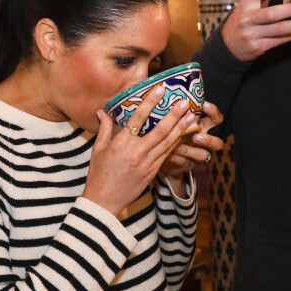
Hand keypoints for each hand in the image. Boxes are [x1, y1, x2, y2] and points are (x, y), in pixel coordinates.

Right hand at [83, 85, 198, 215]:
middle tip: (185, 102)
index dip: (150, 102)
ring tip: (192, 116)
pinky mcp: (153, 172)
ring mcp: (147, 163)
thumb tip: (103, 111)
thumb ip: (105, 128)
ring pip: (168, 142)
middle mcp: (136, 152)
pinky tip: (184, 134)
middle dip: (174, 115)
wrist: (104, 200)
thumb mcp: (98, 149)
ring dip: (181, 128)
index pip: (138, 118)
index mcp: (121, 143)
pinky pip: (167, 155)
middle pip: (160, 130)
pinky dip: (176, 143)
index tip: (160, 90)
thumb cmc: (99, 173)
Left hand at [160, 101, 223, 184]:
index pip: (216, 119)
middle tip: (196, 135)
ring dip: (189, 150)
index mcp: (202, 126)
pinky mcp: (187, 166)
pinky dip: (176, 158)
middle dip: (208, 139)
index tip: (203, 104)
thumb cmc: (165, 129)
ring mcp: (196, 156)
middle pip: (218, 143)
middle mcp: (203, 142)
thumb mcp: (170, 117)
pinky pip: (185, 163)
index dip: (213, 112)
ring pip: (202, 155)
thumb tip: (161, 83)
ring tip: (176, 146)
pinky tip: (167, 154)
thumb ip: (170, 105)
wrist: (158, 154)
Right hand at [222, 0, 290, 61]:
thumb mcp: (249, 5)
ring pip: (277, 29)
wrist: (229, 47)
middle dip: (290, 10)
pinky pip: (278, 41)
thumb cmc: (243, 22)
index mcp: (245, 4)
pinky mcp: (257, 47)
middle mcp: (247, 19)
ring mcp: (252, 34)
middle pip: (270, 14)